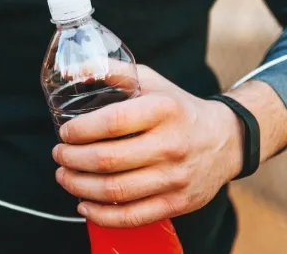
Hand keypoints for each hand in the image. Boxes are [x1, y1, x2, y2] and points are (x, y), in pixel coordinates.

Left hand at [52, 65, 243, 227]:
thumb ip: (114, 72)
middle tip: (59, 155)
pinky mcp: (177, 203)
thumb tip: (73, 71)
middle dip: (72, 159)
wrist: (227, 140)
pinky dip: (102, 215)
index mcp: (163, 110)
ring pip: (115, 191)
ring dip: (79, 186)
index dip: (80, 131)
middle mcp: (171, 145)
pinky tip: (84, 205)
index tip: (64, 133)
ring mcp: (175, 178)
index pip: (111, 123)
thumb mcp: (152, 81)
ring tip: (64, 177)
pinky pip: (132, 216)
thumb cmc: (178, 108)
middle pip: (107, 160)